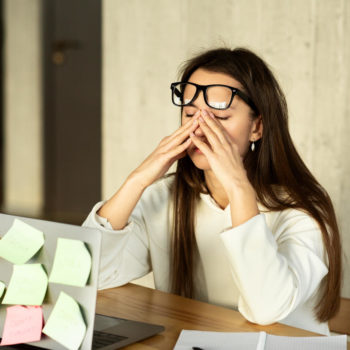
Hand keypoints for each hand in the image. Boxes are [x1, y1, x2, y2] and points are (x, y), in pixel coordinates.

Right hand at [130, 111, 199, 188]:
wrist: (142, 176)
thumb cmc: (155, 168)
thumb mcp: (169, 159)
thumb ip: (177, 153)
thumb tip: (186, 150)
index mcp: (168, 143)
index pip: (182, 131)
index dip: (191, 123)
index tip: (200, 116)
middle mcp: (166, 143)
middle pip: (181, 131)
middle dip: (192, 122)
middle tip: (201, 112)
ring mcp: (164, 149)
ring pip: (178, 138)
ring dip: (188, 130)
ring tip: (197, 123)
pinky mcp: (163, 158)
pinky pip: (175, 151)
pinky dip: (182, 145)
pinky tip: (189, 141)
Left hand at [190, 110, 258, 225]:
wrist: (238, 183)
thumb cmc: (237, 174)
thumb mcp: (236, 160)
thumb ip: (231, 153)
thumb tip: (230, 151)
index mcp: (232, 145)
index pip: (222, 130)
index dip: (216, 122)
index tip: (211, 115)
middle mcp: (227, 146)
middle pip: (217, 129)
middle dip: (209, 119)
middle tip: (203, 111)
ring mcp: (221, 151)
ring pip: (211, 135)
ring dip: (203, 125)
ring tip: (197, 118)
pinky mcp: (214, 158)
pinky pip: (204, 147)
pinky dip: (197, 140)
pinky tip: (191, 135)